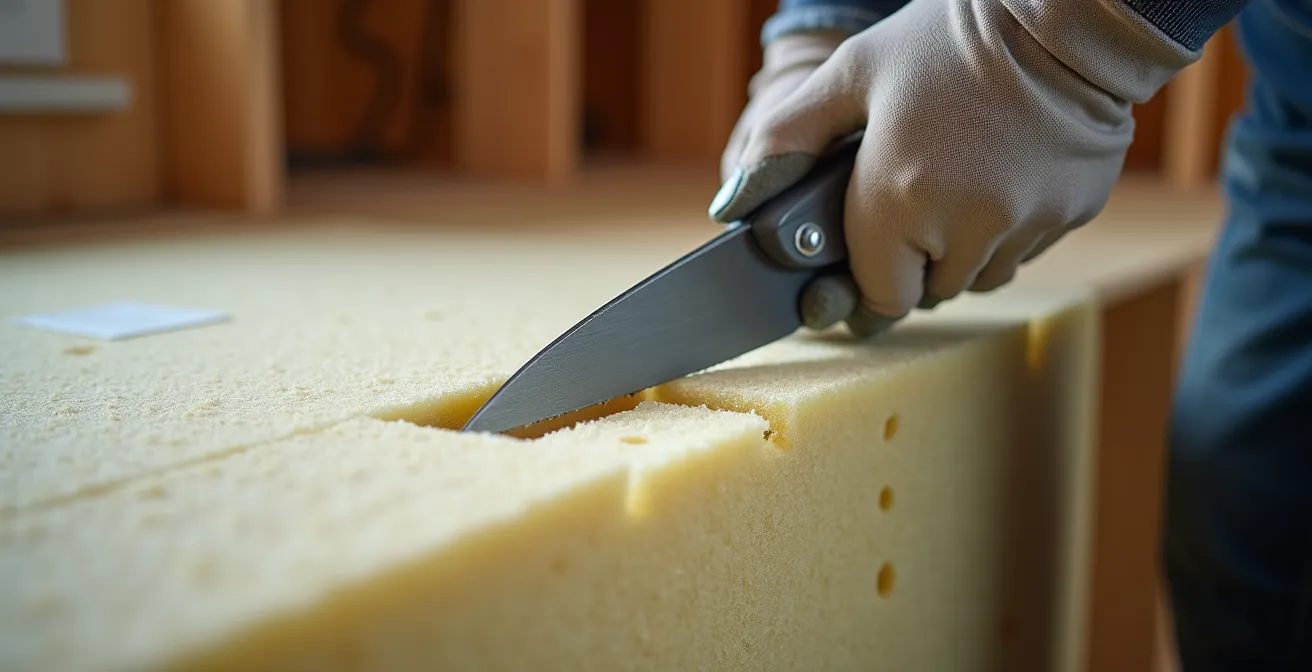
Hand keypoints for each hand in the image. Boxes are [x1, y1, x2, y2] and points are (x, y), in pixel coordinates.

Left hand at [711, 0, 1196, 337]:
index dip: (868, 286)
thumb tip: (730, 206)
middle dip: (913, 262)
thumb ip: (784, 141)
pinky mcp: (1071, 213)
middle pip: (928, 291)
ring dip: (959, 252)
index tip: (864, 270)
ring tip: (954, 185)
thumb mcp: (851, 74)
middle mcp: (965, 225)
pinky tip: (998, 176)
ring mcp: (1025, 224)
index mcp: (899, 197)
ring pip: (978, 277)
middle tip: (911, 204)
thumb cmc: (947, 40)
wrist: (1064, 13)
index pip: (881, 297)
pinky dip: (1005, 231)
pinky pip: (1024, 251)